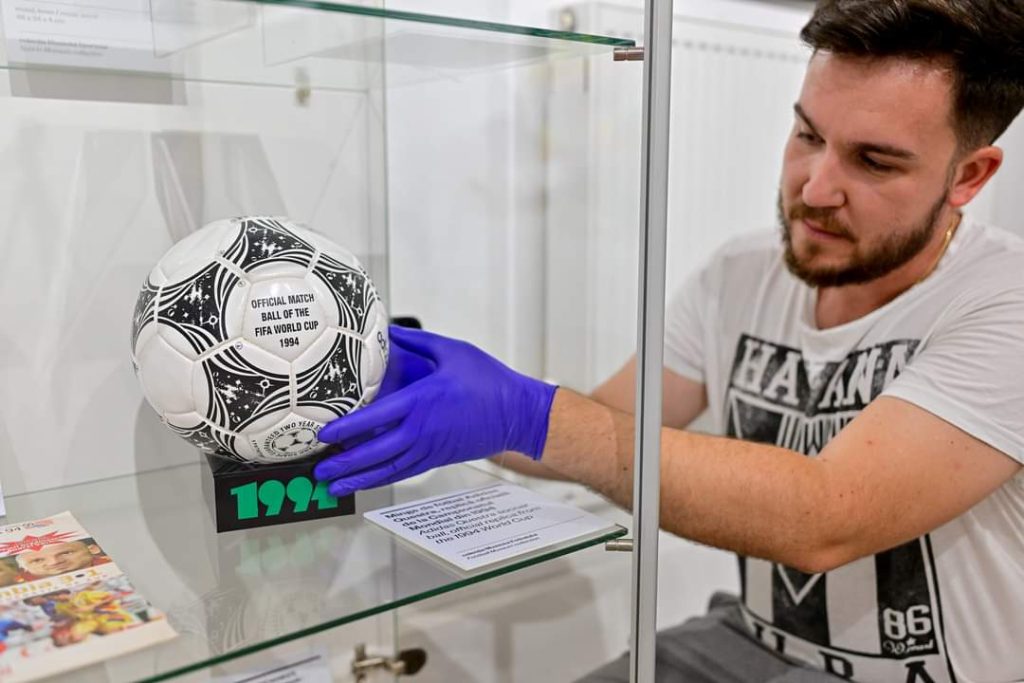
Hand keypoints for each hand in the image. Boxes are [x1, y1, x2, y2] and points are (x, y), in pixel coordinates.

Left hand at [313, 325, 556, 496]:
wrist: (517, 413)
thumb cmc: (488, 381)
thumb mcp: (452, 351)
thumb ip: (416, 341)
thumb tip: (388, 331)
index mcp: (422, 401)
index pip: (375, 418)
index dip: (347, 428)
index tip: (324, 434)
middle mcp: (421, 430)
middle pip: (375, 452)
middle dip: (344, 463)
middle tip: (318, 470)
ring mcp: (429, 448)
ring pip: (386, 469)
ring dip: (358, 478)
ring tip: (333, 486)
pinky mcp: (437, 459)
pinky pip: (403, 472)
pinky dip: (380, 479)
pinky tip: (364, 482)